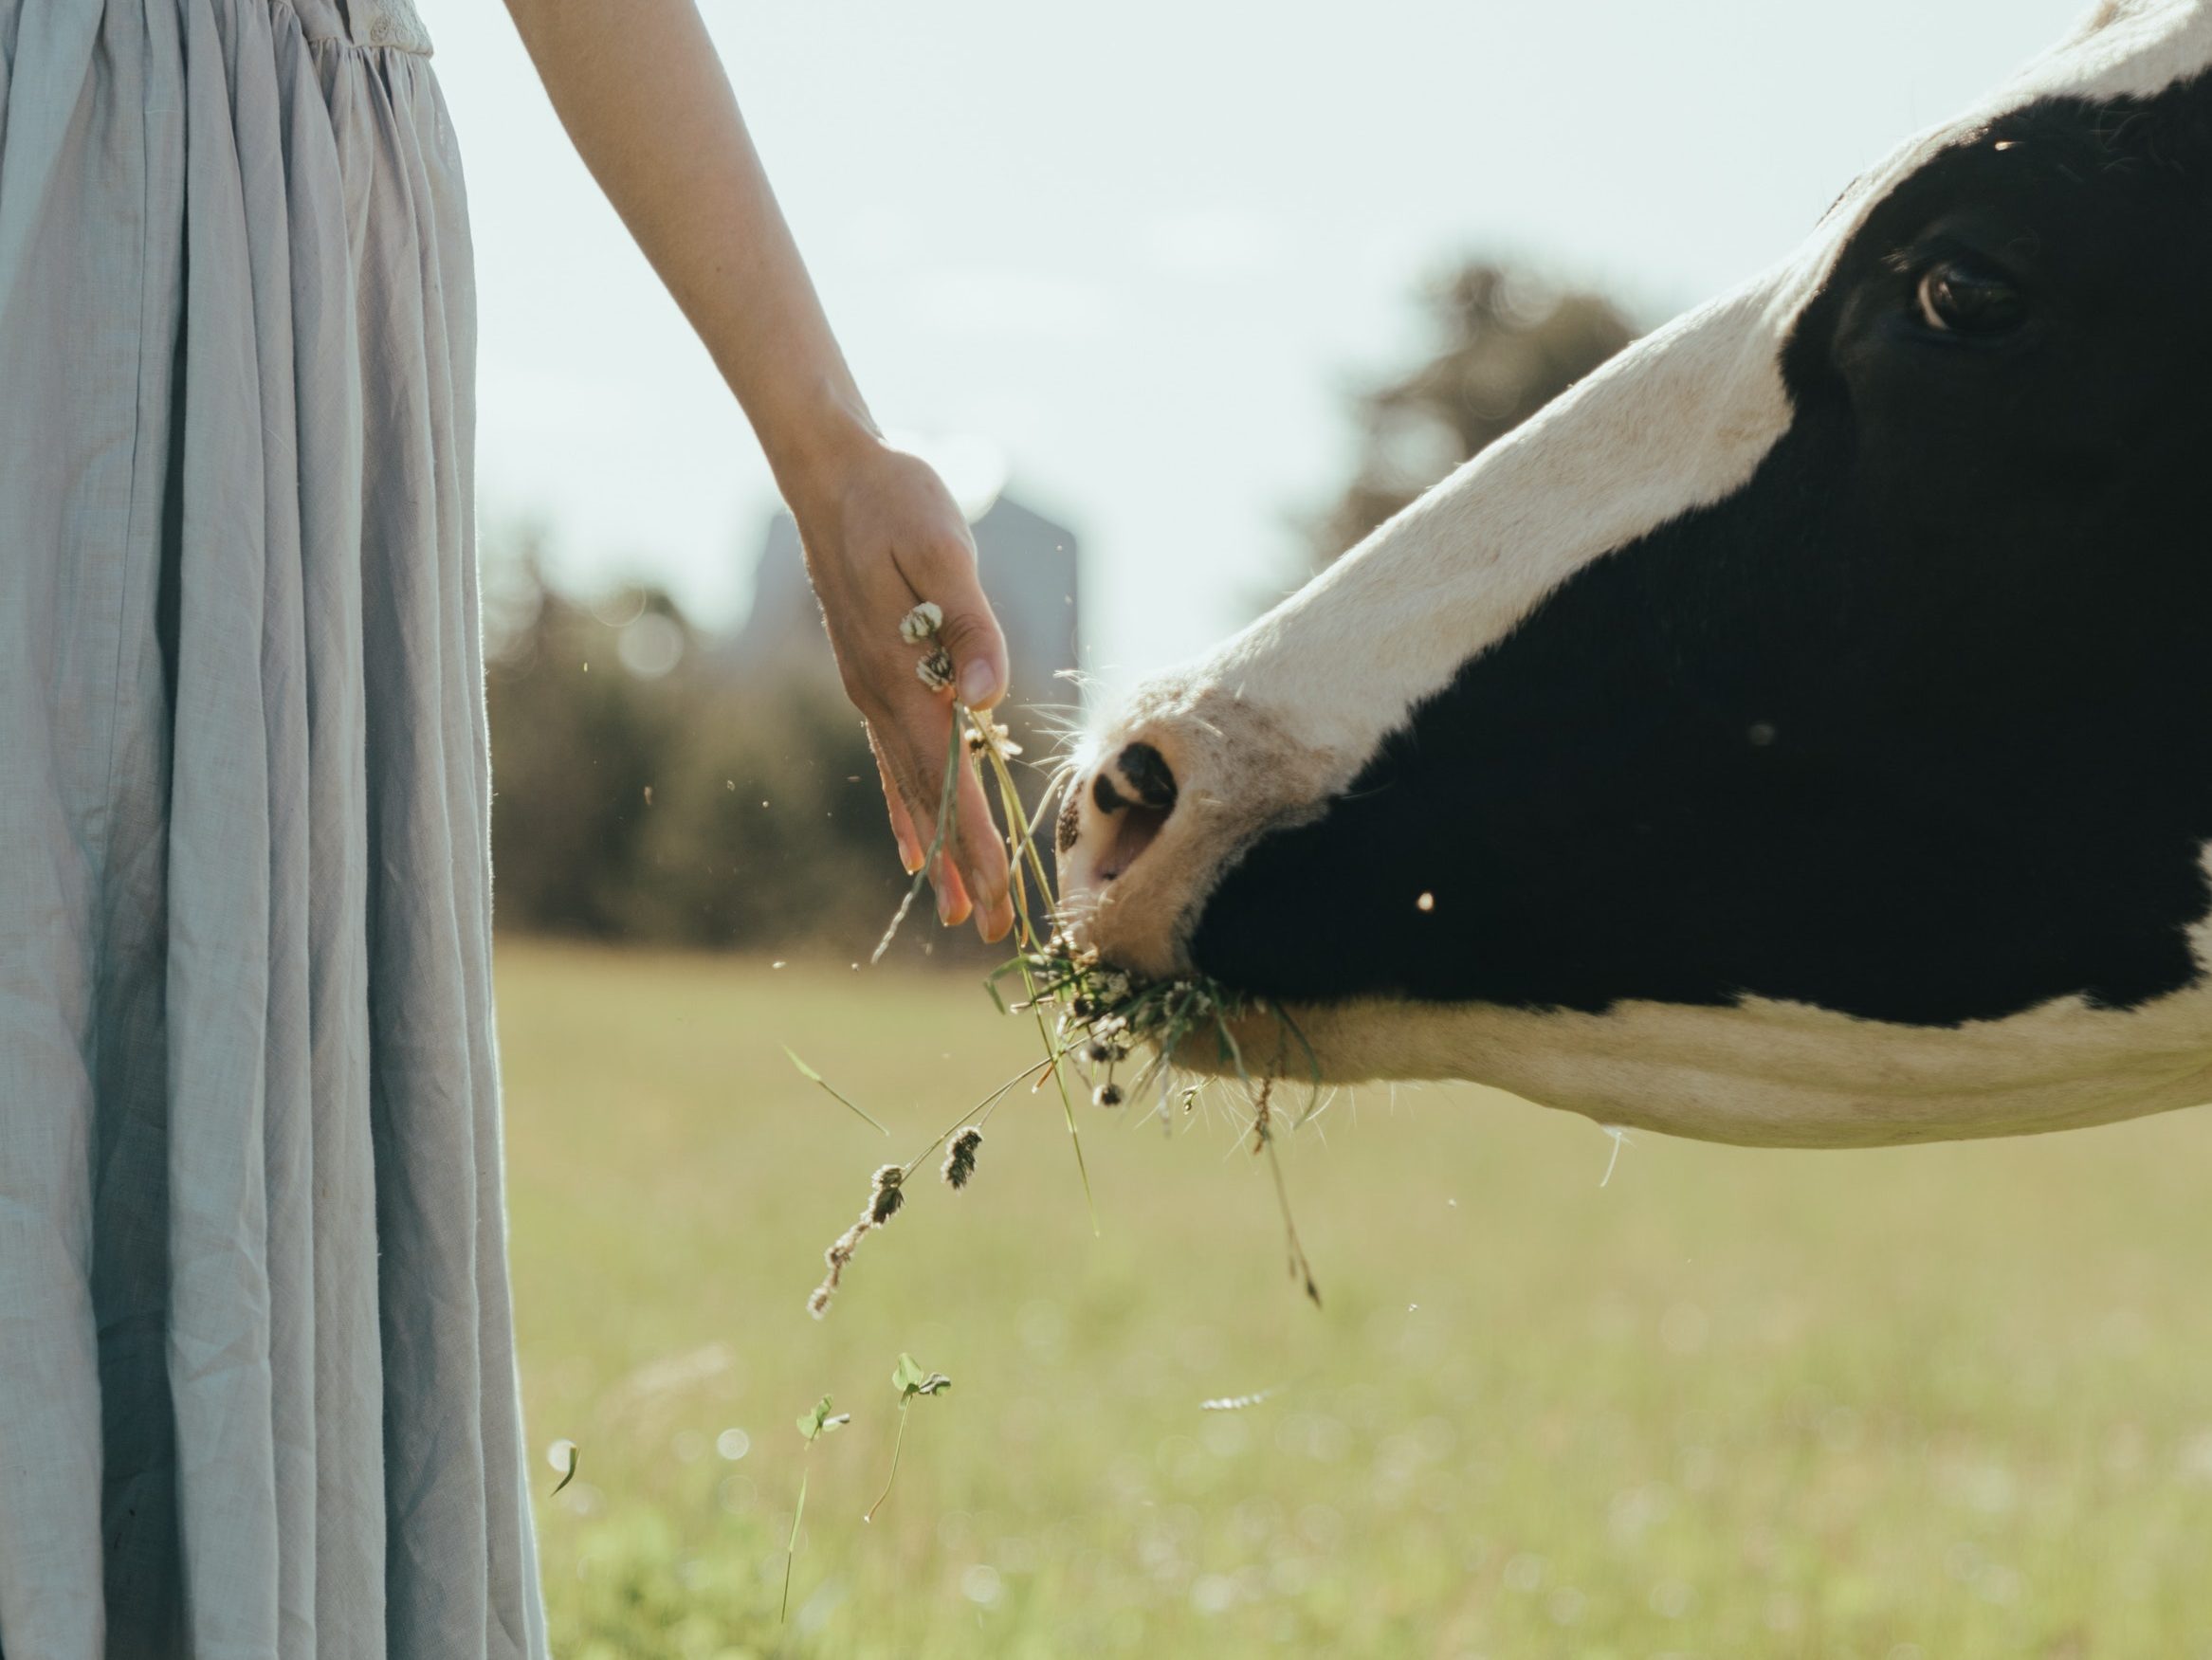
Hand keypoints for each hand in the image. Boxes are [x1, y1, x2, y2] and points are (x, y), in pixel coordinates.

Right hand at [792, 438, 1014, 940]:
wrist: (832, 472)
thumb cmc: (896, 498)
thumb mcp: (943, 548)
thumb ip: (971, 625)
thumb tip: (989, 697)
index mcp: (904, 674)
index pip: (948, 776)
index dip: (974, 839)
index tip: (995, 897)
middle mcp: (880, 696)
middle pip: (929, 799)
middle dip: (960, 866)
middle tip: (987, 930)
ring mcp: (869, 690)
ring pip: (909, 788)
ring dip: (935, 851)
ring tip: (953, 908)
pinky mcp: (868, 677)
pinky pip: (890, 759)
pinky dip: (906, 808)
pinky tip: (911, 845)